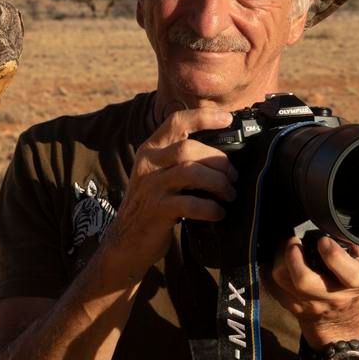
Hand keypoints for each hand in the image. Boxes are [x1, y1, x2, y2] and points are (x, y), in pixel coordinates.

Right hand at [101, 108, 237, 281]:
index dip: (204, 117)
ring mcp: (151, 187)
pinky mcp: (157, 210)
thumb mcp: (157, 175)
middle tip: (232, 177)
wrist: (126, 242)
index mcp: (150, 150)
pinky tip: (218, 213)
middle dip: (218, 161)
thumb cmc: (150, 206)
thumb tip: (221, 156)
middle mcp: (148, 164)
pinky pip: (192, 204)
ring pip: (192, 172)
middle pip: (190, 148)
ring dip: (218, 183)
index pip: (177, 122)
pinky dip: (211, 208)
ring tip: (229, 194)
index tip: (228, 119)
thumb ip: (178, 161)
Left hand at [265, 235, 358, 343]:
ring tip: (286, 246)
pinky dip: (271, 269)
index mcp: (354, 284)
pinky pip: (272, 284)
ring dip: (279, 258)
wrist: (339, 320)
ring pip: (282, 280)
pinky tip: (278, 259)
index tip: (323, 240)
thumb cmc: (349, 285)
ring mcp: (308, 304)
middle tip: (294, 240)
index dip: (333, 254)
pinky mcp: (291, 306)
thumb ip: (355, 245)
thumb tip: (339, 225)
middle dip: (294, 255)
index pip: (348, 274)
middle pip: (304, 280)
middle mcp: (331, 297)